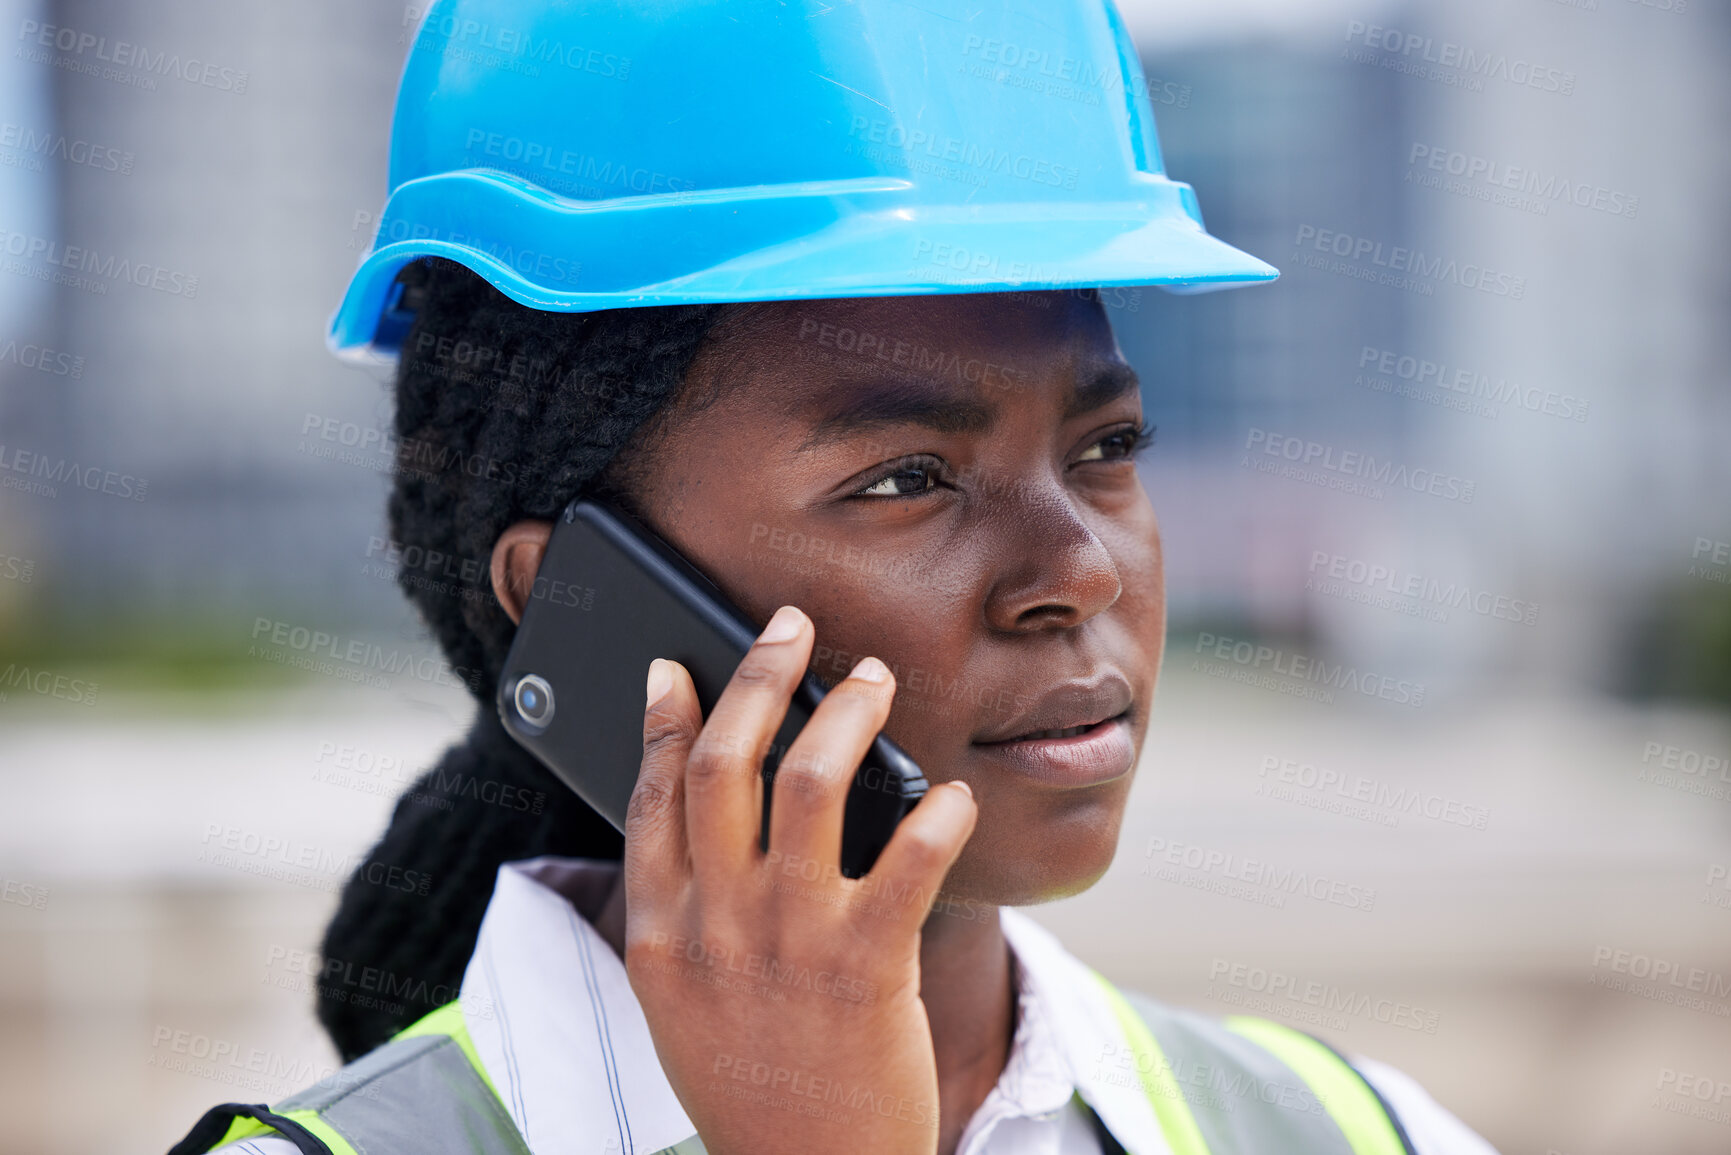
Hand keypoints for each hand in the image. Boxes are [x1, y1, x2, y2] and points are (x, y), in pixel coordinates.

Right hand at [622, 603, 977, 1154]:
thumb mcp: (686, 1005)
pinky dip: (938, 814)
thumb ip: (688, 914)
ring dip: (846, 715)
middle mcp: (716, 929)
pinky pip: (909, 864)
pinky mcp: (867, 971)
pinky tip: (955, 796)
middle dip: (759, 678)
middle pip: (726, 766)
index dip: (667, 720)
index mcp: (661, 937)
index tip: (678, 666)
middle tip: (793, 629)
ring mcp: (789, 946)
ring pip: (811, 785)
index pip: (652, 798)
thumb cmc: (754, 1087)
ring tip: (875, 679)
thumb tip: (713, 819)